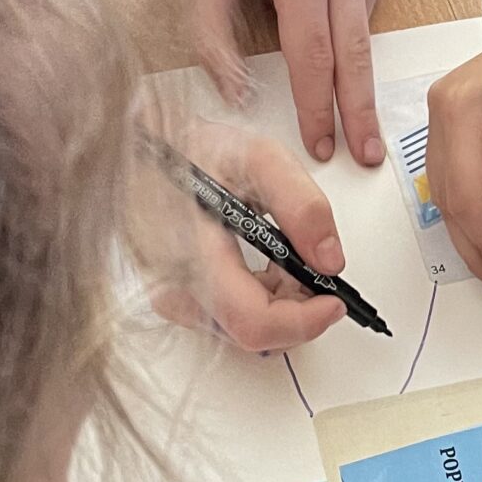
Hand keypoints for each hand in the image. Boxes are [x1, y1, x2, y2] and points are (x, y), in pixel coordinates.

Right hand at [130, 117, 354, 350]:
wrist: (148, 149)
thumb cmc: (193, 151)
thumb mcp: (258, 159)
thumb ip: (302, 206)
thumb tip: (329, 260)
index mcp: (192, 254)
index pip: (254, 321)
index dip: (304, 321)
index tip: (333, 301)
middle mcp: (174, 287)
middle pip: (255, 333)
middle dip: (297, 307)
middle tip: (316, 269)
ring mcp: (170, 298)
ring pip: (245, 331)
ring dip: (280, 302)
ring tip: (286, 257)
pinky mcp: (174, 299)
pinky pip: (229, 320)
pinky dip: (260, 299)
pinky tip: (265, 265)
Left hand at [186, 0, 400, 166]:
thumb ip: (210, 37)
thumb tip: (238, 97)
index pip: (313, 56)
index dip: (318, 108)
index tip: (322, 147)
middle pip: (355, 56)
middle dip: (359, 112)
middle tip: (366, 155)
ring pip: (363, 34)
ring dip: (343, 58)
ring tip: (313, 36)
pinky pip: (369, 8)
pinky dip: (347, 19)